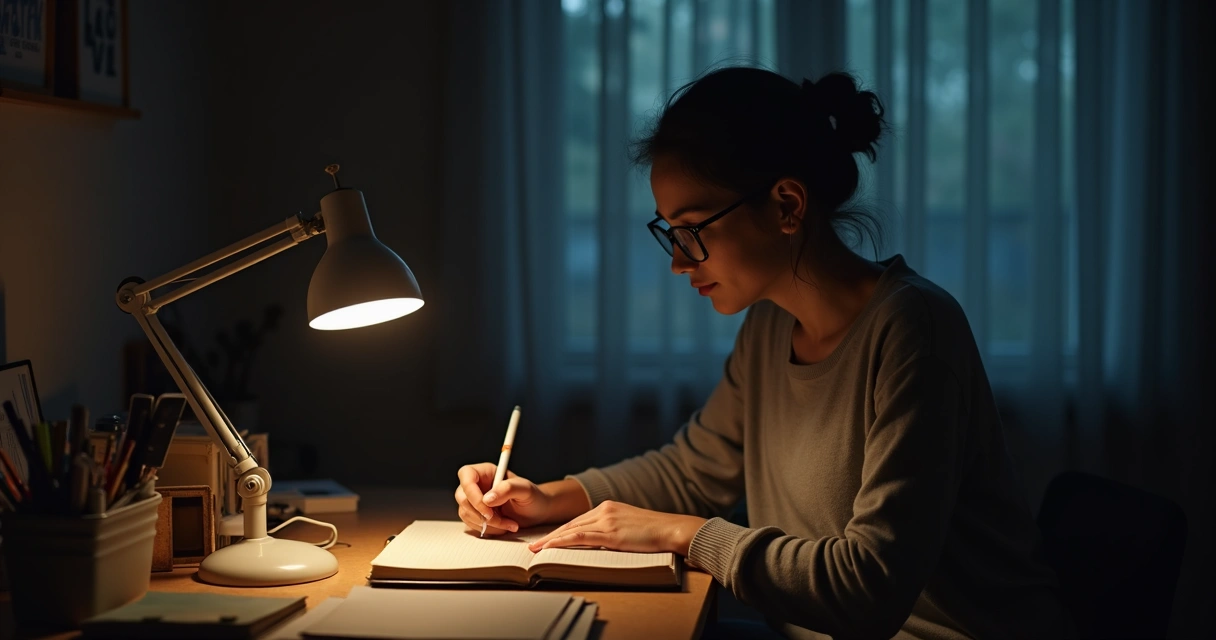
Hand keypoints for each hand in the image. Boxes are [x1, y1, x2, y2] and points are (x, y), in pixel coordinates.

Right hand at [455, 462, 550, 535]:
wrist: (536, 512)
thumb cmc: (533, 497)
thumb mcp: (525, 490)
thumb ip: (507, 489)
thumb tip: (487, 499)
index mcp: (486, 471)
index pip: (467, 475)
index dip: (472, 493)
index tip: (488, 509)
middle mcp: (477, 484)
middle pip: (462, 497)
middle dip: (480, 512)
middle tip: (498, 519)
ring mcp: (474, 500)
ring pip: (466, 513)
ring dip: (487, 523)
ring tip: (509, 523)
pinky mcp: (476, 514)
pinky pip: (472, 524)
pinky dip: (488, 529)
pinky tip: (504, 527)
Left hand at [527, 500, 706, 555]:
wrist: (670, 529)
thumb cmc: (654, 532)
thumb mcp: (628, 526)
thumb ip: (612, 530)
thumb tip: (597, 542)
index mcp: (608, 507)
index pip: (578, 520)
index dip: (560, 530)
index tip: (547, 539)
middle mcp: (604, 510)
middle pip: (571, 524)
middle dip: (550, 535)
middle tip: (533, 546)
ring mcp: (606, 520)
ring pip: (571, 530)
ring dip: (551, 540)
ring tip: (536, 550)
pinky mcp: (610, 533)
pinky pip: (580, 537)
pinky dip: (562, 542)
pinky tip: (551, 547)